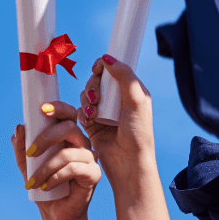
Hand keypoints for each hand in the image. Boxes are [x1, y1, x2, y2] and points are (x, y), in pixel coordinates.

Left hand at [11, 105, 100, 219]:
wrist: (56, 213)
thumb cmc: (43, 184)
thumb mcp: (27, 164)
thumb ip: (21, 147)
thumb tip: (19, 127)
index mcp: (68, 136)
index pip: (68, 114)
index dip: (58, 108)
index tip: (42, 110)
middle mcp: (81, 143)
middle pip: (69, 128)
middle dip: (46, 137)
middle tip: (31, 152)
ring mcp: (90, 158)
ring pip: (67, 153)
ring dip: (45, 167)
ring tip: (33, 180)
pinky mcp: (93, 174)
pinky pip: (74, 169)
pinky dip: (55, 177)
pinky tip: (46, 186)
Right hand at [77, 56, 155, 180]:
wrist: (128, 163)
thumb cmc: (137, 133)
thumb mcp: (136, 101)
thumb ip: (125, 76)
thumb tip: (107, 57)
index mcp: (132, 92)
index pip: (114, 70)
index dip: (103, 67)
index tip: (97, 69)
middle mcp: (118, 100)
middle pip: (97, 80)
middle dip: (93, 87)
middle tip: (96, 99)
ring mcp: (105, 112)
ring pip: (86, 94)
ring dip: (87, 100)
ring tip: (93, 113)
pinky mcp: (93, 124)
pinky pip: (81, 110)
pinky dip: (82, 113)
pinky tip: (88, 121)